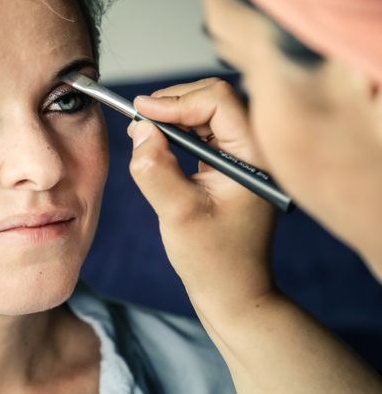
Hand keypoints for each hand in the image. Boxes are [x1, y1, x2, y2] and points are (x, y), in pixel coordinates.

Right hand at [128, 78, 276, 316]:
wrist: (232, 292)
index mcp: (253, 157)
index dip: (176, 101)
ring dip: (173, 117)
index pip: (218, 102)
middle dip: (174, 103)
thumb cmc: (213, 260)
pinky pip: (203, 135)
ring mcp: (242, 159)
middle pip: (214, 101)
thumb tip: (140, 130)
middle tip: (139, 118)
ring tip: (143, 130)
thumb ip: (155, 168)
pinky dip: (178, 133)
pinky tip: (157, 143)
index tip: (141, 111)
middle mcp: (254, 151)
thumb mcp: (177, 213)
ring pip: (206, 115)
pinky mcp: (228, 168)